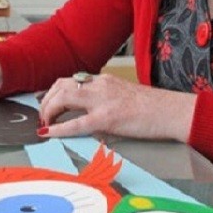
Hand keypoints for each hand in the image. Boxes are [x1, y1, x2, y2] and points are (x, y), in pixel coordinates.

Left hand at [37, 73, 196, 142]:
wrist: (170, 110)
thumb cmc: (152, 106)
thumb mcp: (123, 95)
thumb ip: (104, 98)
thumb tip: (86, 113)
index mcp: (104, 80)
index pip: (70, 80)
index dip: (53, 92)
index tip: (45, 103)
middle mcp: (100, 84)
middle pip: (61, 85)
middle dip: (46, 101)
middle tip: (42, 117)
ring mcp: (103, 100)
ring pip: (64, 97)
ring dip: (48, 110)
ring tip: (44, 123)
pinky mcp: (108, 117)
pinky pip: (76, 123)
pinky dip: (59, 128)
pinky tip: (49, 133)